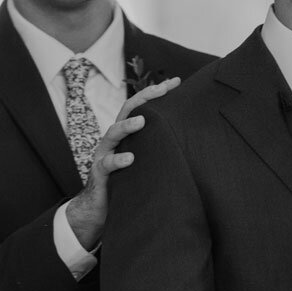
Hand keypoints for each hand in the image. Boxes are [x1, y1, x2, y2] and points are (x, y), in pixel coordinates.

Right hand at [66, 79, 180, 250]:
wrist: (101, 209)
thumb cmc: (129, 182)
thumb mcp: (146, 161)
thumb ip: (159, 149)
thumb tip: (191, 140)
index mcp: (128, 134)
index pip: (142, 107)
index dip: (156, 93)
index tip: (175, 82)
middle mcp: (116, 140)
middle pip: (127, 110)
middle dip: (144, 98)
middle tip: (162, 89)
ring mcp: (105, 154)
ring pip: (113, 133)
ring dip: (127, 125)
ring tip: (142, 121)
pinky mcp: (99, 174)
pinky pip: (106, 164)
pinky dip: (118, 161)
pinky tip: (130, 159)